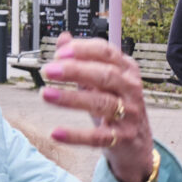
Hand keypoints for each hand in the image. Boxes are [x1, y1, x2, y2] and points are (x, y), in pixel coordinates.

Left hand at [41, 34, 156, 181]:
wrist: (135, 143)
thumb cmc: (115, 106)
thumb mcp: (100, 81)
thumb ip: (81, 60)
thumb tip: (63, 38)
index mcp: (127, 69)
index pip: (106, 52)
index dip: (82, 50)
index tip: (58, 53)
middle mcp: (131, 89)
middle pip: (105, 75)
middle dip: (75, 70)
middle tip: (48, 70)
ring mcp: (130, 114)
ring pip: (102, 103)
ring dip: (71, 98)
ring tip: (45, 94)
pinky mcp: (123, 138)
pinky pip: (98, 136)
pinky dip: (76, 135)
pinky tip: (56, 132)